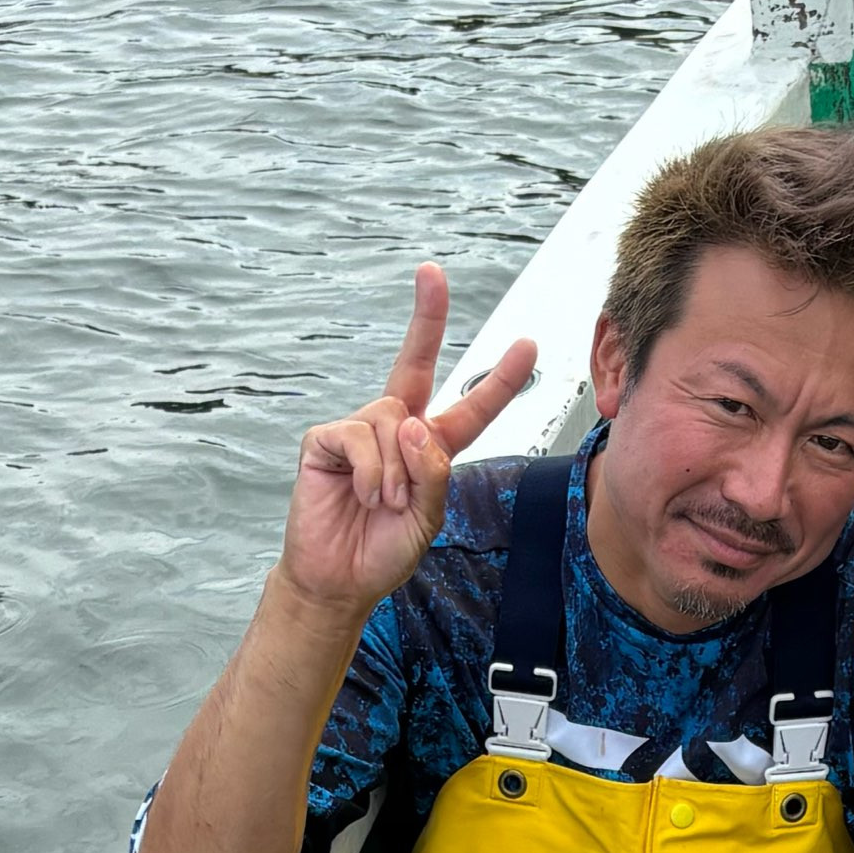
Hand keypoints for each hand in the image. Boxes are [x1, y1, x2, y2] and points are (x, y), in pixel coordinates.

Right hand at [278, 267, 540, 622]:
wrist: (338, 580)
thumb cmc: (384, 550)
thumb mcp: (429, 517)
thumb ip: (433, 472)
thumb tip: (412, 423)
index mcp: (431, 448)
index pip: (471, 408)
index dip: (500, 380)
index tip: (527, 346)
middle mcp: (396, 428)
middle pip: (415, 362)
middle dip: (427, 316)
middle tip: (431, 272)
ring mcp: (360, 430)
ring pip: (393, 421)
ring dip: (395, 471)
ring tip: (383, 503)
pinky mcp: (326, 440)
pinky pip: (359, 437)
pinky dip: (368, 470)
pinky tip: (361, 494)